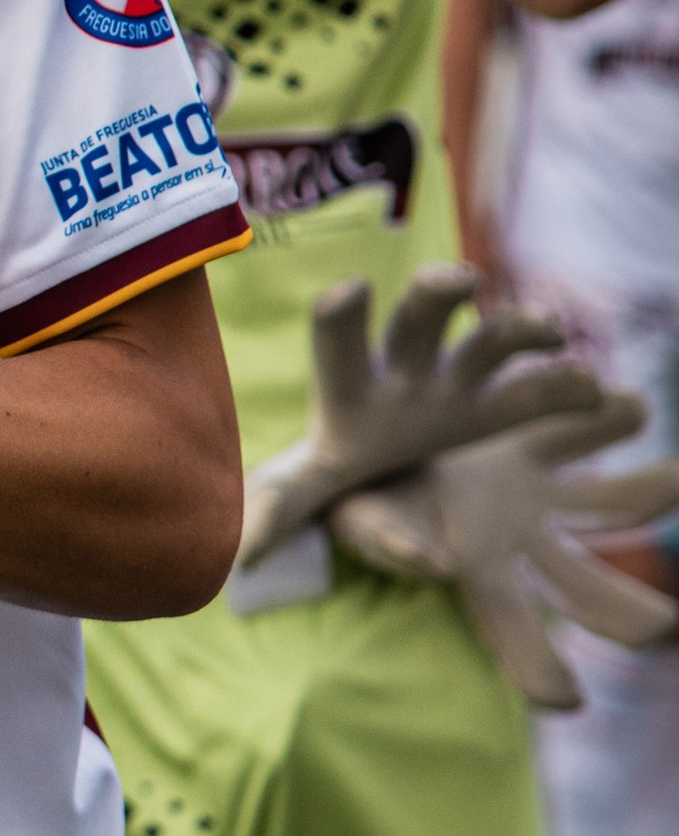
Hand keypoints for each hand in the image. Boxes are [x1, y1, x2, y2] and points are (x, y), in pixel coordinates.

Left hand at [237, 266, 610, 568]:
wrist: (389, 451)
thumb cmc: (342, 456)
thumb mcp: (307, 486)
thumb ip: (277, 506)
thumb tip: (242, 552)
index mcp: (351, 389)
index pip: (337, 344)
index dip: (340, 320)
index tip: (348, 292)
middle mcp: (405, 369)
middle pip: (417, 321)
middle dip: (436, 296)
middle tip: (457, 282)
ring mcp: (455, 380)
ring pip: (486, 344)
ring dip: (517, 330)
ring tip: (548, 329)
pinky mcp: (497, 403)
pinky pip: (534, 393)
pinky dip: (565, 388)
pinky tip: (594, 392)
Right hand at [331, 399, 678, 708]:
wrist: (374, 451)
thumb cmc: (364, 504)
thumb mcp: (367, 524)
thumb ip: (394, 543)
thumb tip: (436, 564)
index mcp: (483, 575)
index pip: (514, 637)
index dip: (538, 671)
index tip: (567, 703)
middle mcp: (527, 544)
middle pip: (587, 590)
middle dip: (626, 612)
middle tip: (661, 627)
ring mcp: (541, 494)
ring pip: (612, 505)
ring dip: (647, 494)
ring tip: (675, 479)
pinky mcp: (540, 442)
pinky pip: (585, 433)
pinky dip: (612, 419)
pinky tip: (626, 405)